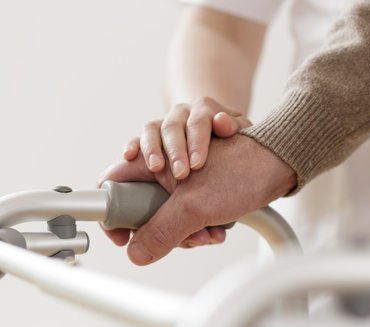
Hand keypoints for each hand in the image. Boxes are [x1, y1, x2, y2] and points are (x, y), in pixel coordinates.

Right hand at [100, 134, 295, 264]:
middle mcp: (164, 168)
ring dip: (185, 233)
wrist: (281, 162)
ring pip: (167, 216)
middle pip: (141, 206)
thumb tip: (135, 254)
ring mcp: (183, 181)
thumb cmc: (242, 169)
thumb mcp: (195, 204)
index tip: (123, 236)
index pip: (115, 181)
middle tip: (181, 239)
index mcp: (155, 156)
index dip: (112, 211)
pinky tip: (216, 231)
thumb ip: (161, 229)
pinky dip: (199, 229)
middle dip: (160, 229)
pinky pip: (189, 218)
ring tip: (208, 234)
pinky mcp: (201, 193)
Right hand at [123, 97, 250, 178]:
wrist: (215, 126)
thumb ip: (235, 126)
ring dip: (152, 149)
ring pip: (152, 129)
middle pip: (173, 127)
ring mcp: (165, 122)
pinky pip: (138, 136)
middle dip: (176, 152)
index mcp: (204, 108)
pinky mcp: (152, 134)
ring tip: (156, 168)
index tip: (198, 164)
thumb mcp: (240, 129)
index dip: (197, 143)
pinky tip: (128, 156)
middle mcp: (182, 112)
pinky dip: (133, 145)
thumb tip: (222, 121)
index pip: (199, 122)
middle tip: (181, 174)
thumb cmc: (231, 135)